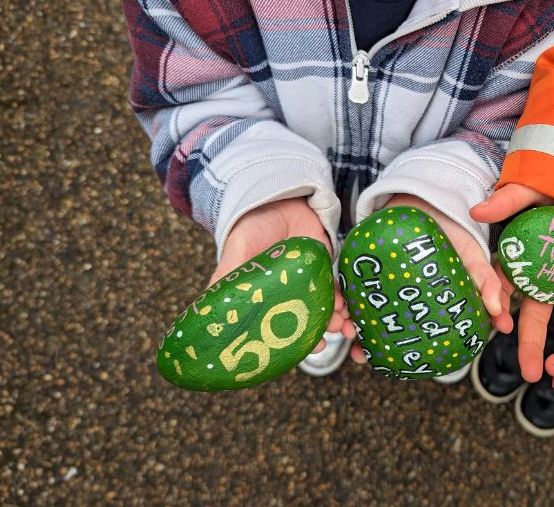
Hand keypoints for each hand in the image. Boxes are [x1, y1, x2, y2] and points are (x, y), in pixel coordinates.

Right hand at [212, 197, 355, 353]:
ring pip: (320, 310)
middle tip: (321, 346)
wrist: (280, 198)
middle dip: (312, 336)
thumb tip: (206, 310)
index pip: (269, 326)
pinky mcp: (323, 270)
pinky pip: (335, 291)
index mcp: (259, 296)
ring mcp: (305, 283)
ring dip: (332, 322)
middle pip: (299, 322)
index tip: (289, 355)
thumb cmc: (251, 226)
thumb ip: (227, 278)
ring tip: (341, 328)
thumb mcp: (236, 252)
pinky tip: (346, 308)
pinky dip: (342, 302)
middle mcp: (283, 294)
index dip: (281, 343)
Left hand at [349, 193, 509, 363]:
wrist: (430, 196)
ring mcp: (384, 280)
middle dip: (368, 345)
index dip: (404, 353)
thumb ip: (486, 282)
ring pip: (364, 309)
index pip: (415, 333)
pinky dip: (343, 297)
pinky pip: (351, 285)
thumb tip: (499, 315)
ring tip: (346, 332)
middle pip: (383, 325)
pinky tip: (339, 306)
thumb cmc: (454, 231)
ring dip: (351, 323)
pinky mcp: (368, 264)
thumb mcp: (473, 256)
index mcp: (428, 301)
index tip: (393, 367)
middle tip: (359, 357)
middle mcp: (404, 294)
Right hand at [470, 183, 553, 380]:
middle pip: (536, 312)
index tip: (499, 326)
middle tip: (531, 375)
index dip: (501, 306)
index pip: (506, 286)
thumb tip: (478, 210)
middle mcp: (545, 271)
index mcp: (524, 255)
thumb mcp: (535, 188)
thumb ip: (509, 200)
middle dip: (533, 343)